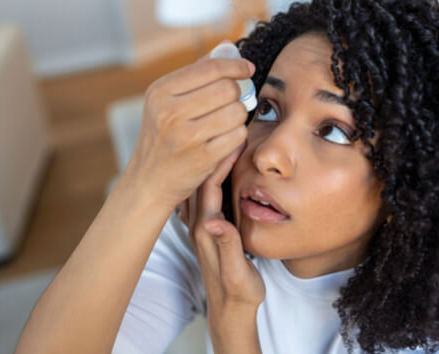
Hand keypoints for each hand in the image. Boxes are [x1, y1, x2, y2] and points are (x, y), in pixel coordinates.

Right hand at [121, 46, 254, 208]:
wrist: (148, 181)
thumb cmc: (163, 136)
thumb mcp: (167, 101)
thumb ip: (197, 73)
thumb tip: (228, 47)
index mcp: (160, 91)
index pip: (210, 68)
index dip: (236, 65)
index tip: (247, 68)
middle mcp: (170, 112)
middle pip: (227, 89)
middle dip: (236, 94)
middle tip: (232, 101)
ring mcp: (186, 136)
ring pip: (236, 112)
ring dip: (238, 115)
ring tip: (227, 121)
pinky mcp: (202, 158)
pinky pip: (238, 135)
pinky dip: (237, 135)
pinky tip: (226, 138)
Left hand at [178, 141, 265, 312]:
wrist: (230, 310)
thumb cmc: (238, 291)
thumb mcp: (236, 271)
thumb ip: (227, 246)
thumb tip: (216, 223)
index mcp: (207, 230)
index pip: (210, 186)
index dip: (220, 160)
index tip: (233, 137)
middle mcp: (200, 224)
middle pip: (201, 179)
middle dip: (213, 151)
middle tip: (225, 129)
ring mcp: (202, 226)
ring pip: (201, 185)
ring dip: (211, 161)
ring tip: (220, 140)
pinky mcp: (207, 229)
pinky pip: (206, 194)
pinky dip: (212, 176)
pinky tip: (218, 167)